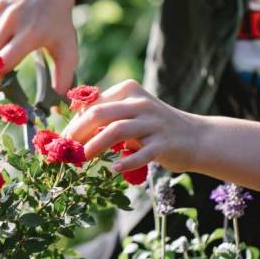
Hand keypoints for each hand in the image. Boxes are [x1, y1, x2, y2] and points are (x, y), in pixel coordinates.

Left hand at [63, 80, 204, 172]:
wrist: (196, 137)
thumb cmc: (155, 127)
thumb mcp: (133, 113)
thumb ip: (108, 115)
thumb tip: (73, 128)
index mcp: (130, 90)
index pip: (94, 104)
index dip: (75, 122)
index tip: (63, 139)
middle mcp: (141, 103)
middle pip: (100, 113)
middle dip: (79, 132)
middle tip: (67, 149)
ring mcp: (153, 123)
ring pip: (117, 131)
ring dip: (95, 146)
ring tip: (83, 158)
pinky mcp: (164, 143)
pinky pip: (141, 153)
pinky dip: (126, 163)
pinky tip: (114, 170)